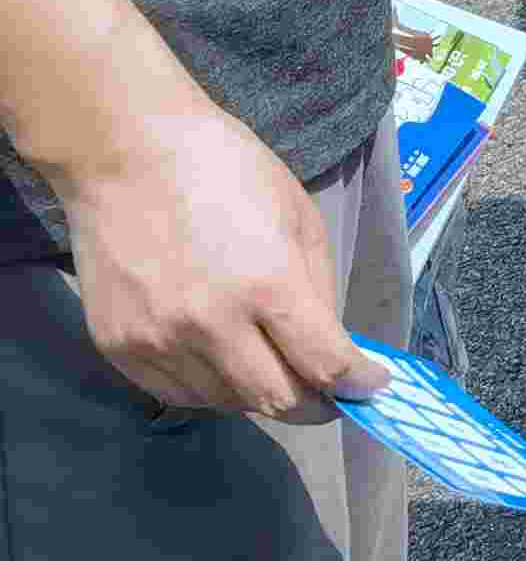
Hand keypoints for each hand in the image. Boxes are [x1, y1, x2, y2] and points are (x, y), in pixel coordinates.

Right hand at [57, 99, 386, 418]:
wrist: (127, 155)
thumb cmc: (226, 170)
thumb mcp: (298, 215)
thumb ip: (318, 287)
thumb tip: (332, 344)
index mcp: (267, 284)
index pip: (324, 364)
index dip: (358, 383)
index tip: (372, 386)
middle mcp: (211, 324)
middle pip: (276, 401)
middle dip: (315, 405)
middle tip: (330, 396)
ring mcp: (158, 342)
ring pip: (226, 404)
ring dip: (261, 396)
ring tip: (275, 370)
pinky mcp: (118, 348)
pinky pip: (176, 394)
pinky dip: (210, 390)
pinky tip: (225, 363)